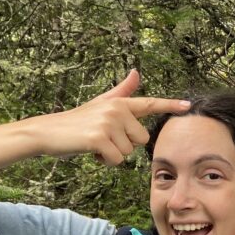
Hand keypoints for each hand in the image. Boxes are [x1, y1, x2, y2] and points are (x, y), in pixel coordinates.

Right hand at [37, 69, 189, 164]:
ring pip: (129, 152)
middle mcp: (116, 109)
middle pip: (141, 139)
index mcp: (119, 102)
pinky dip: (105, 161)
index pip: (149, 103)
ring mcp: (108, 122)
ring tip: (95, 144)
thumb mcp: (100, 104)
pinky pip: (117, 159)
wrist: (46, 132)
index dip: (170, 105)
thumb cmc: (76, 122)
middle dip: (125, 145)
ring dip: (113, 154)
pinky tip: (91, 152)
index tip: (188, 105)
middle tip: (103, 139)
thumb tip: (136, 72)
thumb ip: (121, 92)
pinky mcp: (99, 137)